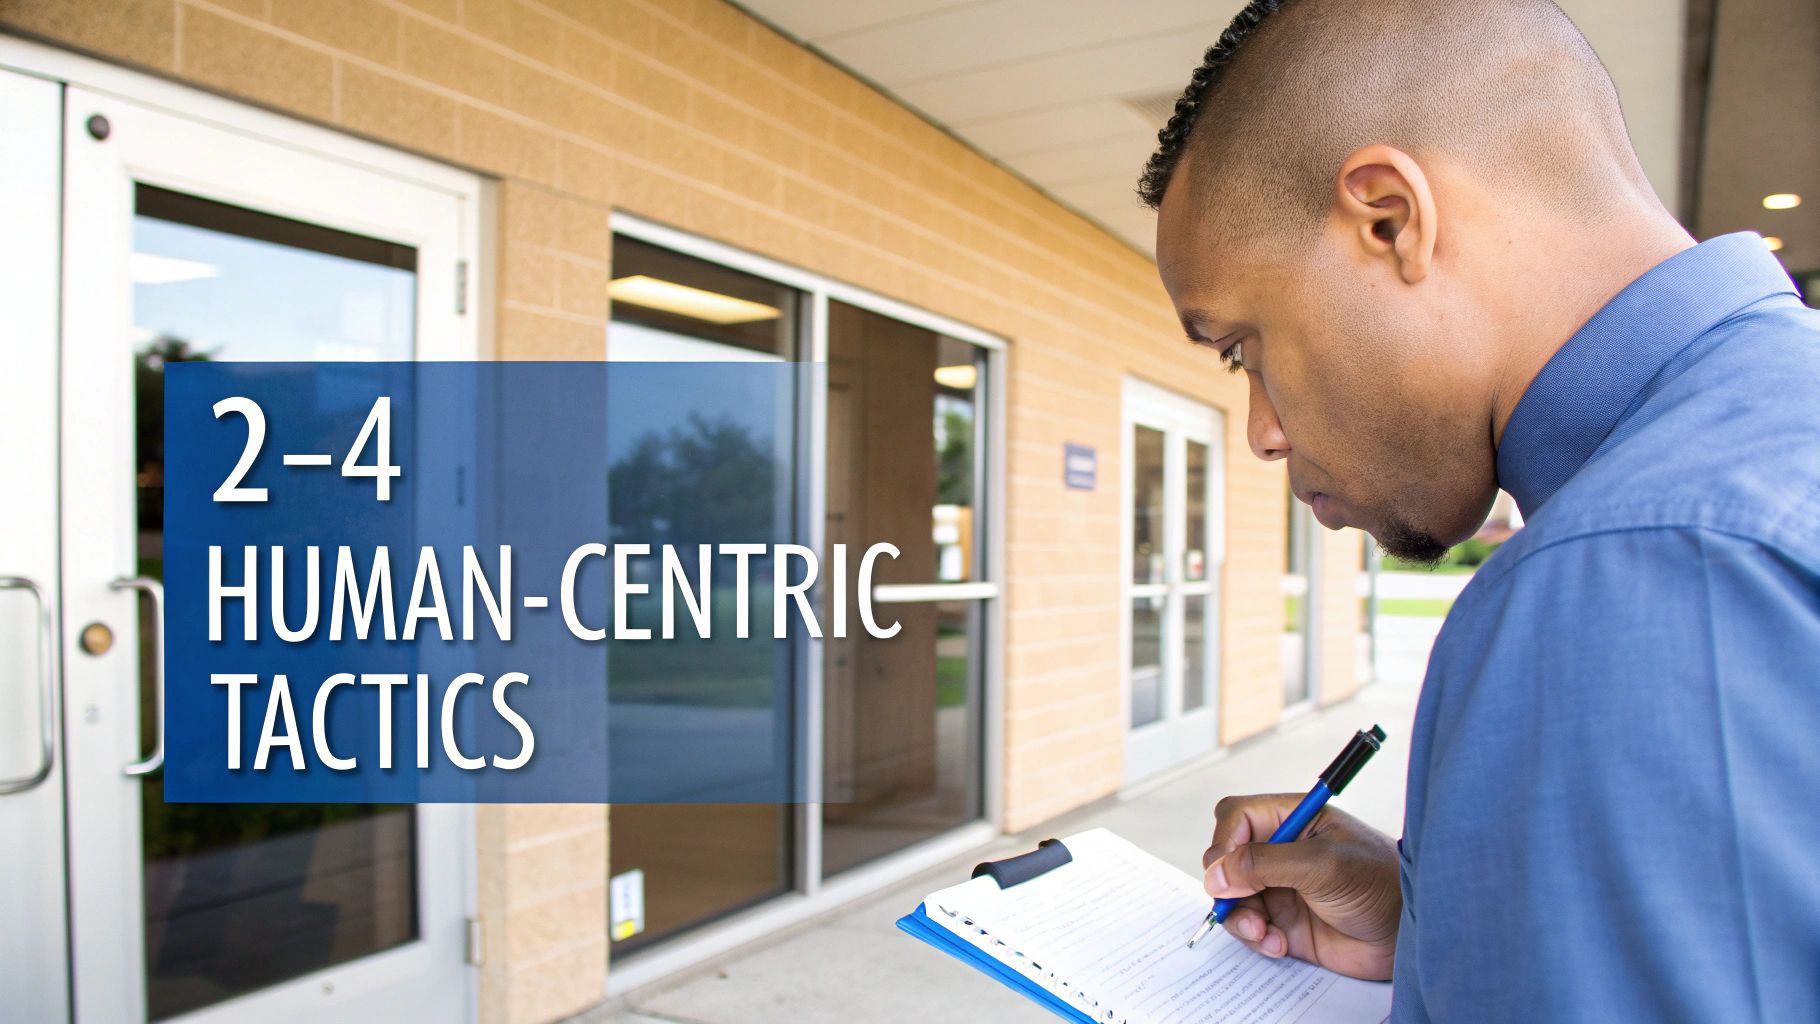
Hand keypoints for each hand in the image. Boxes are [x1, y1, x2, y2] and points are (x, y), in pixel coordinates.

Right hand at [1201, 794, 1400, 980]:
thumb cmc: (1382, 883)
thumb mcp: (1323, 864)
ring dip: (1239, 917)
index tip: (1225, 869)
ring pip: (1232, 897)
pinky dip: (1256, 939)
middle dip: (1226, 884)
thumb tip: (1217, 873)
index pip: (1237, 818)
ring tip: (1262, 932)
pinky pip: (1250, 928)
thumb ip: (1266, 864)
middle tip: (1239, 902)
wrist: (1409, 934)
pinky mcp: (1284, 923)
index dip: (1224, 840)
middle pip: (1226, 859)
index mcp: (1292, 821)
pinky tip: (1278, 944)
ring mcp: (1280, 888)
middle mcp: (1281, 852)